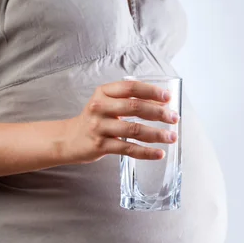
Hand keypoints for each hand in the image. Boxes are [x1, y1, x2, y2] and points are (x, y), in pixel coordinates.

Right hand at [62, 80, 179, 164]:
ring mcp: (99, 127)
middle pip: (135, 107)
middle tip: (175, 118)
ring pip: (134, 130)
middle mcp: (100, 107)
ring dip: (156, 134)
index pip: (131, 88)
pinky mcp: (100, 146)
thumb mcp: (106, 103)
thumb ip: (128, 99)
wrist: (69, 139)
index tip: (168, 98)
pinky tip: (159, 153)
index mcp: (104, 93)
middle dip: (159, 113)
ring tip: (172, 137)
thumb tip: (161, 103)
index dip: (151, 92)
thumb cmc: (94, 119)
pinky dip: (146, 152)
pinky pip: (128, 149)